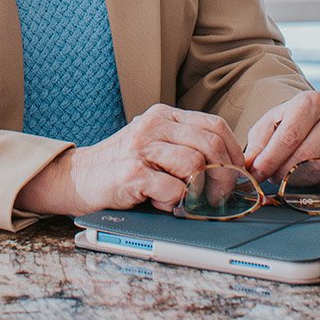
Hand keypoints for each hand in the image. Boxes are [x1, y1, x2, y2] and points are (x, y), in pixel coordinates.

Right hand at [17, 103, 247, 217]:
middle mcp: (153, 125)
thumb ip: (185, 146)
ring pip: (195, 164)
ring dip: (199, 191)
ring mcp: (141, 147)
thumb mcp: (155, 144)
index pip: (214, 125)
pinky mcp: (132, 173)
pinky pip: (174, 189)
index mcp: (164, 115)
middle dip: (225, 175)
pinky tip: (165, 203)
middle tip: (223, 197)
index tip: (240, 175)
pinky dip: (177, 203)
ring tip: (188, 200)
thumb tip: (232, 167)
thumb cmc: (124, 165)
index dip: (234, 152)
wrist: (79, 176)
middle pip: (210, 144)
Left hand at [243, 91, 319, 182]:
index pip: (290, 136)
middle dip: (282, 172)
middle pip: (306, 156)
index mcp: (312, 101)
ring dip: (296, 180)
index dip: (270, 158)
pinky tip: (304, 177)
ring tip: (284, 175)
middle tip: (269, 176)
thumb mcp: (270, 124)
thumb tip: (248, 167)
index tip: (256, 173)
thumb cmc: (290, 122)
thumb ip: (259, 144)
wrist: (319, 120)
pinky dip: (315, 184)